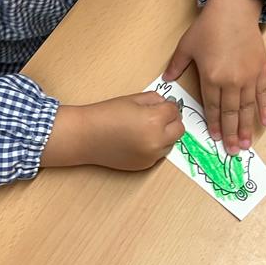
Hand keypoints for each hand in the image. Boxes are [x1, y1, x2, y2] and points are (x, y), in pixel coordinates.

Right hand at [42, 92, 183, 171]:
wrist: (86, 136)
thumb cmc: (106, 114)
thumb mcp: (132, 99)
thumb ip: (154, 100)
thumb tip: (166, 104)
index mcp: (154, 121)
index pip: (174, 111)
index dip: (168, 106)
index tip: (160, 105)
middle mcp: (156, 141)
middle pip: (179, 129)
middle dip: (171, 121)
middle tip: (157, 116)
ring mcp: (151, 156)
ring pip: (171, 143)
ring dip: (165, 135)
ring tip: (145, 128)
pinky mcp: (145, 166)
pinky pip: (159, 154)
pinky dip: (154, 146)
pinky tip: (138, 139)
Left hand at [163, 0, 265, 154]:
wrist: (233, 9)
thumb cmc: (209, 26)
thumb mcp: (187, 45)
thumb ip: (177, 65)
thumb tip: (166, 80)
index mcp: (212, 77)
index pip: (212, 108)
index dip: (214, 125)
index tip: (216, 139)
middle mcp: (231, 81)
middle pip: (231, 114)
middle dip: (231, 134)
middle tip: (233, 152)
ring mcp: (249, 77)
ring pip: (247, 108)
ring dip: (246, 128)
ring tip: (246, 144)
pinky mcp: (261, 70)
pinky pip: (263, 94)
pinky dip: (264, 109)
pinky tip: (265, 123)